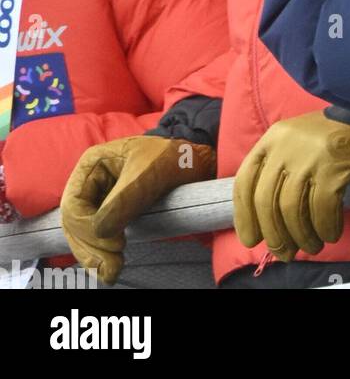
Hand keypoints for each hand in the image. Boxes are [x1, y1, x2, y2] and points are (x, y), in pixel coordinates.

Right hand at [60, 136, 214, 284]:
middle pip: (74, 223)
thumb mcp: (152, 174)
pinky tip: (110, 267)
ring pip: (81, 235)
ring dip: (93, 257)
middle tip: (112, 267)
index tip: (117, 243)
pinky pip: (94, 238)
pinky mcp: (109, 215)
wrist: (194, 164)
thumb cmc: (173, 159)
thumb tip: (100, 231)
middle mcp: (90, 181)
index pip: (73, 204)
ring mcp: (98, 199)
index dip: (88, 229)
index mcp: (94, 163)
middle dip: (90, 248)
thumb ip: (126, 199)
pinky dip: (99, 256)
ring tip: (112, 271)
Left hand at [233, 111, 349, 261]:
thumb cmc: (326, 136)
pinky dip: (326, 227)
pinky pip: (322, 208)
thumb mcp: (292, 141)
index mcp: (271, 139)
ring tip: (312, 246)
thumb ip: (276, 171)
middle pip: (267, 201)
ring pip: (292, 209)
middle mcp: (285, 146)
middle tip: (285, 253)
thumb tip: (264, 222)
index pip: (245, 182)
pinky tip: (331, 234)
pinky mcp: (334, 166)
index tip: (251, 239)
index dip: (244, 216)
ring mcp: (309, 156)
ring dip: (301, 236)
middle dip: (274, 234)